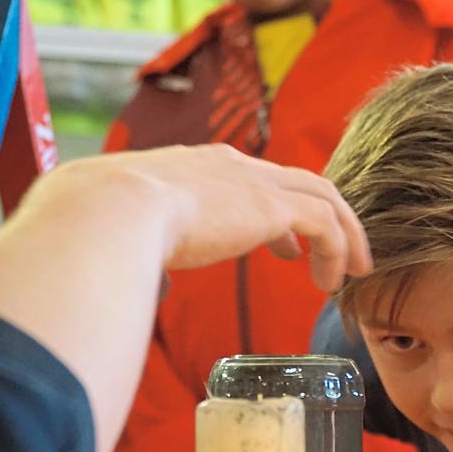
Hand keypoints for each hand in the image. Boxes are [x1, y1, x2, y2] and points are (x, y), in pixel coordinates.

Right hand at [34, 144, 372, 290]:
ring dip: (343, 236)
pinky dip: (337, 250)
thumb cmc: (103, 226)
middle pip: (301, 183)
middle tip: (339, 257)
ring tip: (349, 274)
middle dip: (326, 219)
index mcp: (200, 167)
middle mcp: (233, 166)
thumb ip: (151, 250)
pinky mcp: (272, 206)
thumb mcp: (131, 230)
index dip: (279, 213)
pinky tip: (331, 281)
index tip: (286, 246)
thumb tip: (149, 285)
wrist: (107, 210)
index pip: (257, 181)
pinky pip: (325, 224)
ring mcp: (255, 182)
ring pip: (324, 198)